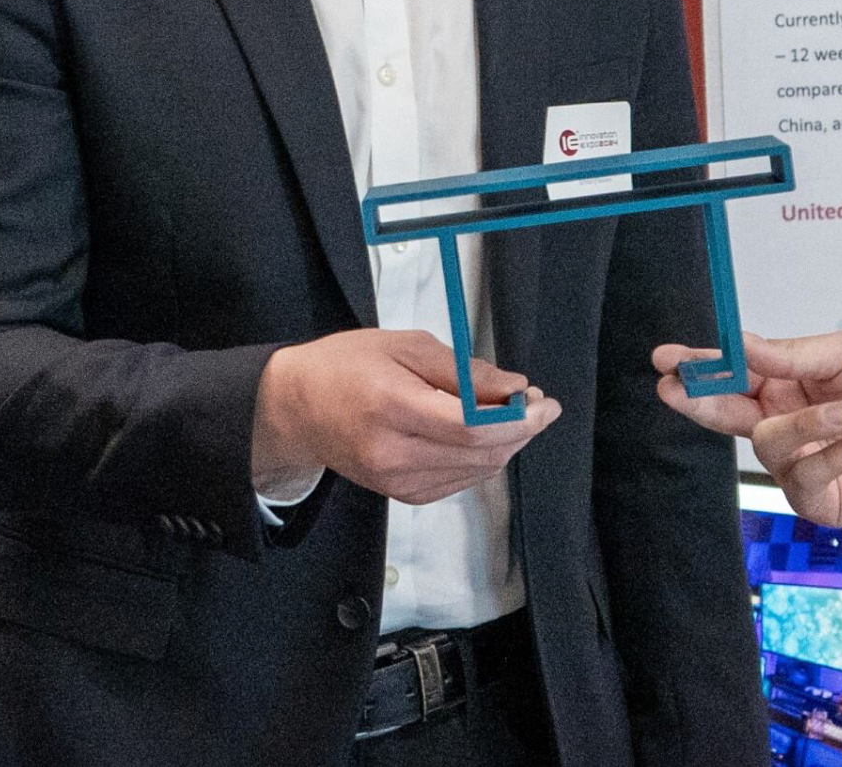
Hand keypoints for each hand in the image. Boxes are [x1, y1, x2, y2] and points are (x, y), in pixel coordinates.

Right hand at [253, 329, 557, 505]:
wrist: (296, 408)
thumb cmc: (346, 366)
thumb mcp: (405, 346)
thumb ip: (463, 370)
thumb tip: (514, 389)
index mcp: (391, 407)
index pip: (471, 427)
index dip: (519, 418)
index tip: (546, 401)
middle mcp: (391, 454)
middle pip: (480, 452)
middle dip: (522, 429)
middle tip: (538, 403)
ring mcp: (394, 481)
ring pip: (476, 470)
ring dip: (506, 444)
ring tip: (513, 413)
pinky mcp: (399, 494)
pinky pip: (459, 481)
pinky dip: (481, 458)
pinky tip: (482, 434)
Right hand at [651, 331, 841, 529]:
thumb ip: (792, 355)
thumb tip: (740, 346)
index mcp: (787, 386)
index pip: (733, 377)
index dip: (700, 369)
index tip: (665, 360)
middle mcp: (786, 426)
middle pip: (727, 415)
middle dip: (701, 400)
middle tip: (676, 388)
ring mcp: (798, 466)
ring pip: (769, 444)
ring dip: (810, 423)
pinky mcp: (817, 500)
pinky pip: (804, 477)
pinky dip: (835, 454)